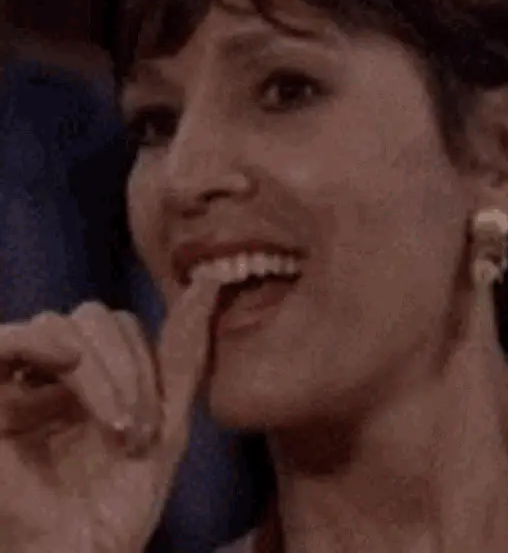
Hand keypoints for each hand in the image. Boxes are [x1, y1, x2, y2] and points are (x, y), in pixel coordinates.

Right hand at [0, 267, 220, 552]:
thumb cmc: (120, 502)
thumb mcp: (167, 421)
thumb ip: (184, 354)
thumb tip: (209, 283)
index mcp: (96, 374)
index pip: (122, 327)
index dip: (144, 362)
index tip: (154, 426)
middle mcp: (55, 371)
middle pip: (94, 318)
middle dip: (127, 369)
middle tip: (135, 432)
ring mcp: (18, 381)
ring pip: (61, 326)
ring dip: (98, 370)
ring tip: (112, 426)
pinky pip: (5, 341)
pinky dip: (40, 344)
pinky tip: (66, 364)